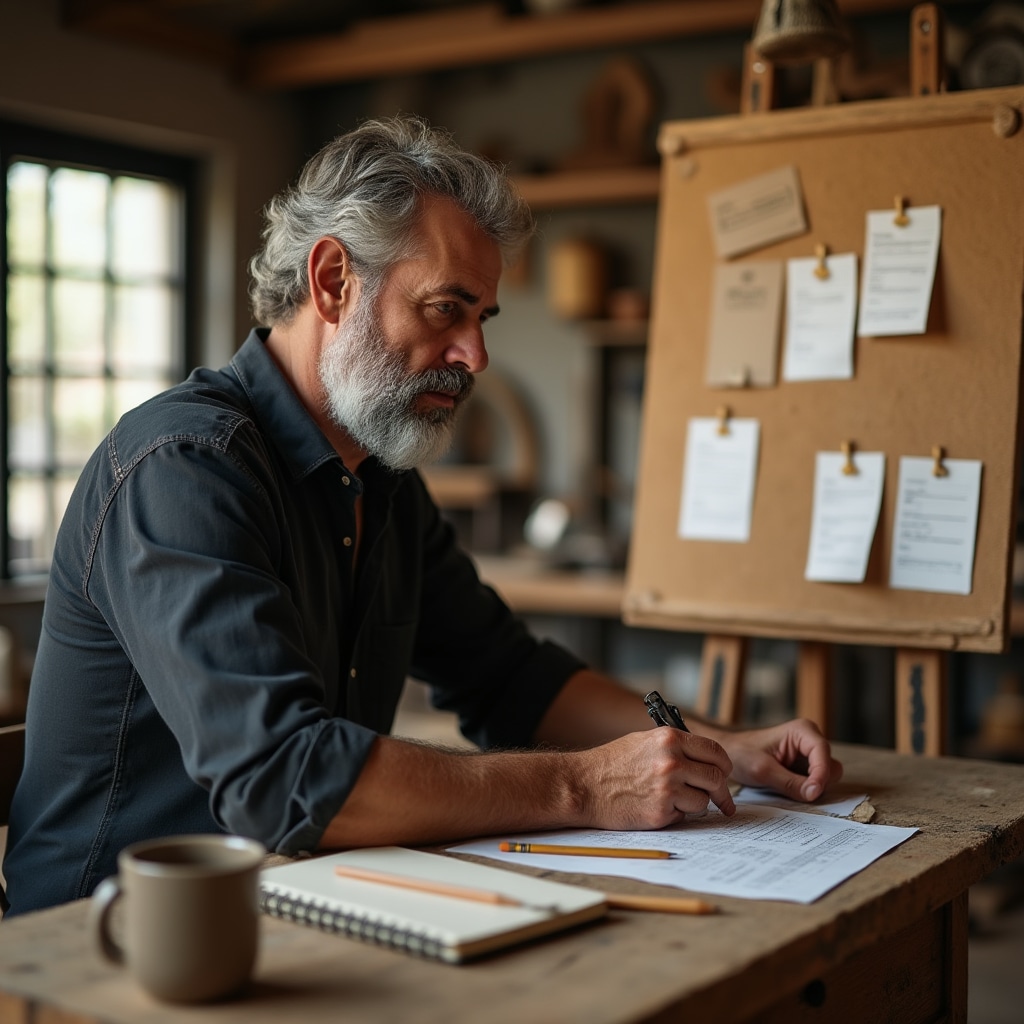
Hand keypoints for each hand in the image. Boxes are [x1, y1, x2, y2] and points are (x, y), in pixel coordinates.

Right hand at [572, 728, 735, 830]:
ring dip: (694, 803)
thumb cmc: (611, 764)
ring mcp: (667, 788)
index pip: (715, 751)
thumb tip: (705, 760)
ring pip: (703, 801)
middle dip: (720, 791)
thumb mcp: (644, 742)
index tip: (724, 774)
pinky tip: (655, 806)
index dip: (723, 765)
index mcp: (670, 739)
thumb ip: (676, 747)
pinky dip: (676, 814)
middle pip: (717, 778)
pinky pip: (684, 816)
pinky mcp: (660, 812)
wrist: (584, 785)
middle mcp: (672, 761)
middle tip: (721, 800)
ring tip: (670, 798)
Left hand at [714, 719, 842, 802]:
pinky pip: (816, 783)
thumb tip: (816, 793)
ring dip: (812, 788)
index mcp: (802, 731)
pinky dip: (807, 790)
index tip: (813, 792)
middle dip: (818, 783)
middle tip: (798, 793)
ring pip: (826, 777)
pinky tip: (789, 791)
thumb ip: (791, 783)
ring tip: (786, 788)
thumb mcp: (763, 770)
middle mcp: (810, 740)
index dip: (821, 773)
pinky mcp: (805, 767)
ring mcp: (809, 754)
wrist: (729, 753)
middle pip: (831, 767)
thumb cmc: (742, 753)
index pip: (822, 752)